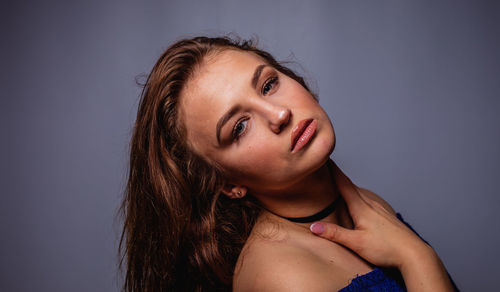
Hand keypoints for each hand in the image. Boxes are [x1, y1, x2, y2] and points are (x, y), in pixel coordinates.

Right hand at [310, 163, 430, 268]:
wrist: (413, 254)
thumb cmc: (386, 249)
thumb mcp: (356, 243)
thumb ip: (335, 234)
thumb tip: (314, 227)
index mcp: (361, 207)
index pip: (343, 184)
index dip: (333, 170)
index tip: (325, 158)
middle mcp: (371, 204)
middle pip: (351, 186)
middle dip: (338, 176)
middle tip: (327, 168)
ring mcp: (380, 208)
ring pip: (361, 193)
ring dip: (348, 186)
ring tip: (339, 184)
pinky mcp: (386, 215)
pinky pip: (369, 200)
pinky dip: (359, 196)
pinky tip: (360, 201)